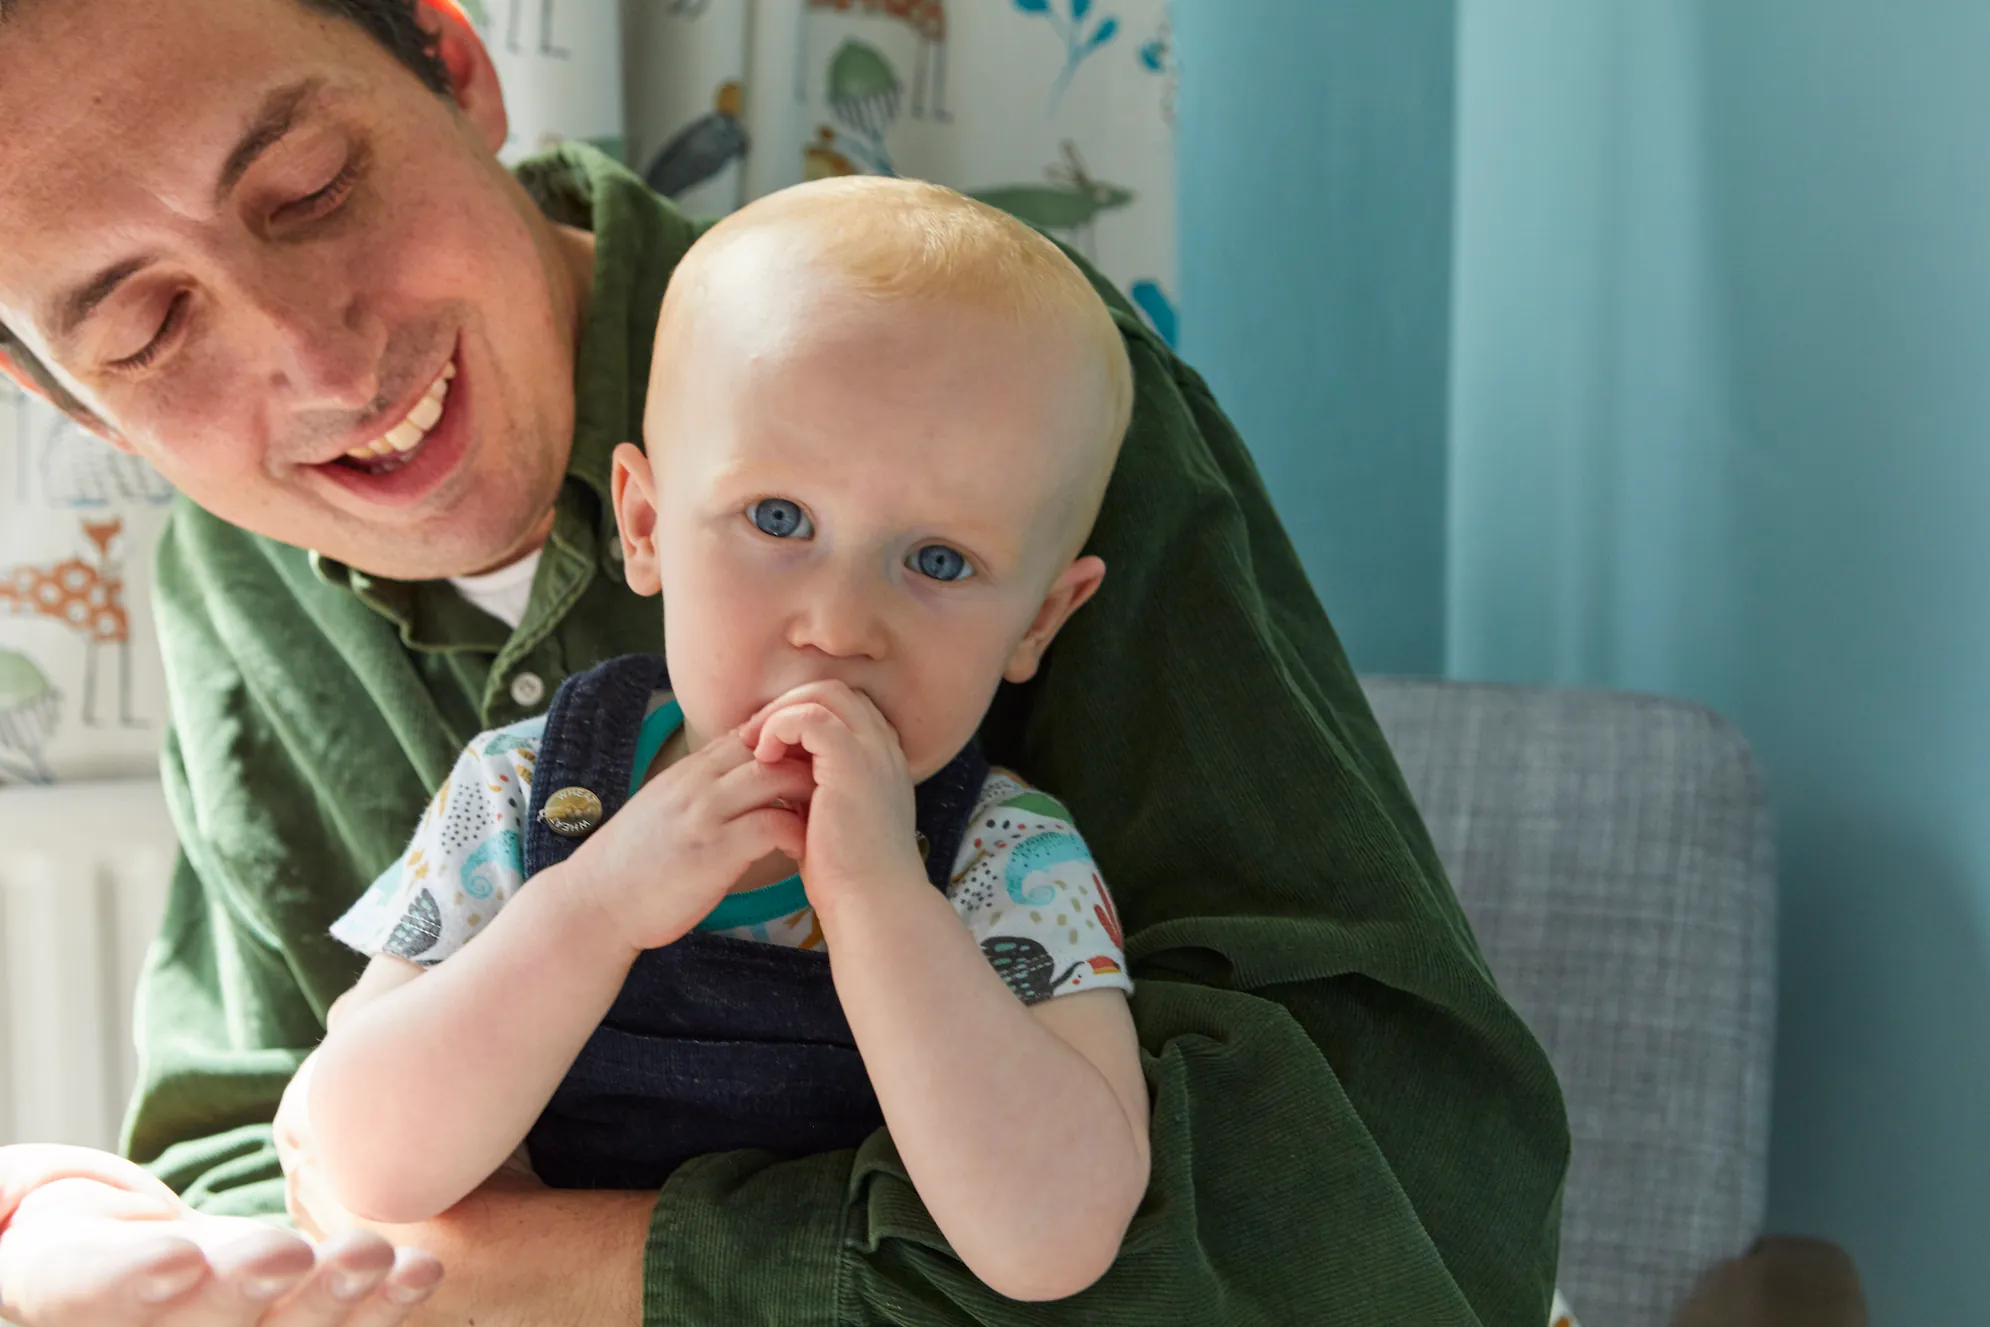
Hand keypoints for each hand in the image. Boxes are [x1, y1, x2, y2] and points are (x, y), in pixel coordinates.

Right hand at [0, 1143, 439, 1324]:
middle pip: (198, 1320)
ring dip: (329, 1297)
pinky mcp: (281, 1314)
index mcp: (62, 1288)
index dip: (130, 1280)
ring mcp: (219, 1324)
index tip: (180, 1258)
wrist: (111, 1250)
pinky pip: (333, 1320)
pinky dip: (378, 1303)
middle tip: (288, 1254)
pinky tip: (416, 1276)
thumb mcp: (22, 1204)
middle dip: (245, 1289)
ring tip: (371, 1259)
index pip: (87, 1289)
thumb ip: (25, 1196)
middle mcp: (146, 1324)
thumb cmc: (60, 1217)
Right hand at [563, 723, 811, 951]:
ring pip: (775, 777)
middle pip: (771, 745)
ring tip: (827, 816)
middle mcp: (698, 782)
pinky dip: (798, 833)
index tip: (813, 764)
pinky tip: (806, 849)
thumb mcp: (664, 809)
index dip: (787, 743)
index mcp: (688, 771)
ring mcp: (704, 814)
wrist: (594, 903)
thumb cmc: (633, 864)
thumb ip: (700, 791)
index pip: (750, 733)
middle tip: (834, 787)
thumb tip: (737, 786)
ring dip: (810, 793)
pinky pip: (772, 826)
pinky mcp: (713, 851)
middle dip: (808, 760)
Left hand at [744, 681, 923, 909]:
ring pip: (824, 694)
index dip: (803, 714)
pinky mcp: (853, 764)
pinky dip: (780, 727)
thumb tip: (778, 767)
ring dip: (781, 713)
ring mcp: (873, 752)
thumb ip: (816, 785)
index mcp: (882, 759)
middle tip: (755, 737)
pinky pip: (811, 717)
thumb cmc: (848, 873)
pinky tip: (764, 758)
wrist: (872, 903)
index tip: (769, 743)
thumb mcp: (831, 816)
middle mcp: (884, 748)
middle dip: (789, 705)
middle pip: (835, 690)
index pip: (843, 707)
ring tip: (756, 745)